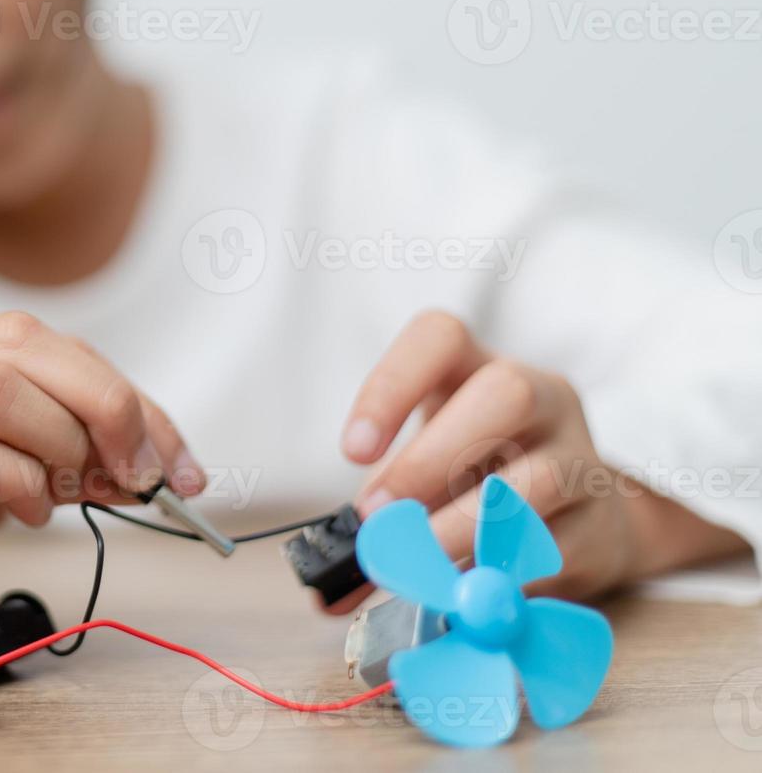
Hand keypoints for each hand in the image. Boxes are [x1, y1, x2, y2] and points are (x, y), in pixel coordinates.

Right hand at [0, 311, 200, 647]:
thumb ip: (56, 447)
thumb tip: (151, 458)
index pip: (43, 339)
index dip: (123, 394)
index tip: (176, 457)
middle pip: (23, 346)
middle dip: (108, 408)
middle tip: (143, 474)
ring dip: (60, 443)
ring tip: (67, 491)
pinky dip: (16, 480)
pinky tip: (24, 510)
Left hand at [326, 311, 746, 613]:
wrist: (584, 520)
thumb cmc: (481, 482)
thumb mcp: (424, 479)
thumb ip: (376, 523)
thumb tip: (326, 592)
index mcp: (478, 368)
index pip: (440, 337)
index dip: (391, 386)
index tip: (352, 451)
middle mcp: (541, 396)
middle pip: (507, 392)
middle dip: (431, 459)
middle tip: (377, 517)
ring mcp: (582, 455)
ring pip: (541, 476)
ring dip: (464, 527)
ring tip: (418, 566)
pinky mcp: (603, 522)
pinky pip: (558, 547)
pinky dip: (505, 573)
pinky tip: (468, 591)